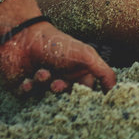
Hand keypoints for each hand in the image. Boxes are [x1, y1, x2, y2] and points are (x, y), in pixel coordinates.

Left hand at [0, 17, 115, 96]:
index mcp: (77, 75)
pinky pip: (27, 97)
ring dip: (44, 86)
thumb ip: (103, 72)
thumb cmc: (57, 43)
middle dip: (61, 93)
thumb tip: (115, 91)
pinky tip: (27, 80)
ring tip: (41, 73)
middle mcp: (61, 80)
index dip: (84, 99)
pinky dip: (28, 90)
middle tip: (57, 85)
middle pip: (64, 100)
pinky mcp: (24, 87)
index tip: (82, 103)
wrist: (23, 35)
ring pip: (45, 99)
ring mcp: (42, 85)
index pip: (85, 94)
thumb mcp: (85, 55)